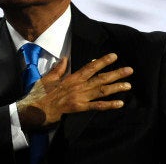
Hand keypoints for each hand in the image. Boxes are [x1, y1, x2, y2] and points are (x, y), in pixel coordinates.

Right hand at [16, 53, 132, 131]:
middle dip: (116, 74)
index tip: (114, 56)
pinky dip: (109, 105)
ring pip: (101, 91)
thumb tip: (65, 58)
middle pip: (101, 78)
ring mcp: (80, 97)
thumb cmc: (40, 93)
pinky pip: (97, 106)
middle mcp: (79, 86)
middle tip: (129, 70)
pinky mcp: (79, 108)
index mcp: (72, 77)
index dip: (103, 61)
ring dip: (116, 88)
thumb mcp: (48, 77)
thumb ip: (59, 68)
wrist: (36, 109)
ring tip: (128, 85)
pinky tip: (119, 103)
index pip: (90, 67)